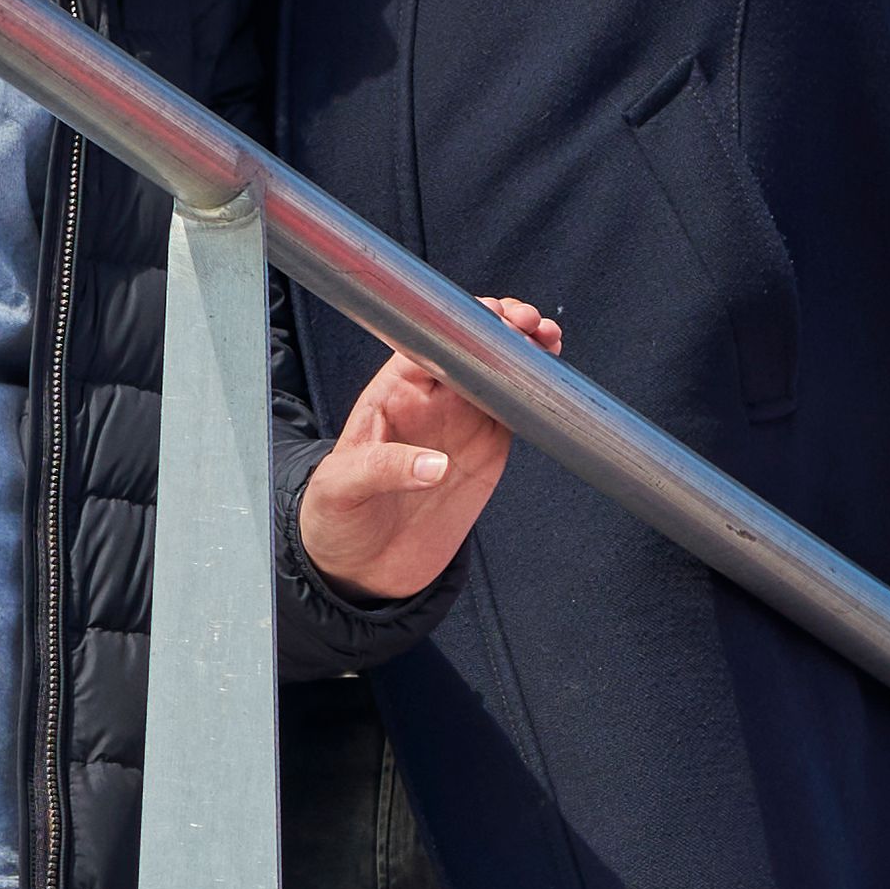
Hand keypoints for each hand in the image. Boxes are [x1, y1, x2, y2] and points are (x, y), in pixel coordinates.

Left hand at [301, 299, 556, 602]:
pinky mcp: (488, 453)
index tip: (490, 320)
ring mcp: (463, 424)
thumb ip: (382, 470)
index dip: (462, 326)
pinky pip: (518, 414)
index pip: (430, 343)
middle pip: (473, 349)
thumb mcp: (342, 490)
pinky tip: (553, 383)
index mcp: (392, 394)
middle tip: (531, 327)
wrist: (361, 568)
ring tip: (550, 342)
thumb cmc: (336, 518)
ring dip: (527, 354)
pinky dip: (538, 396)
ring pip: (501, 375)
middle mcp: (431, 402)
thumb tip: (436, 465)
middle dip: (504, 329)